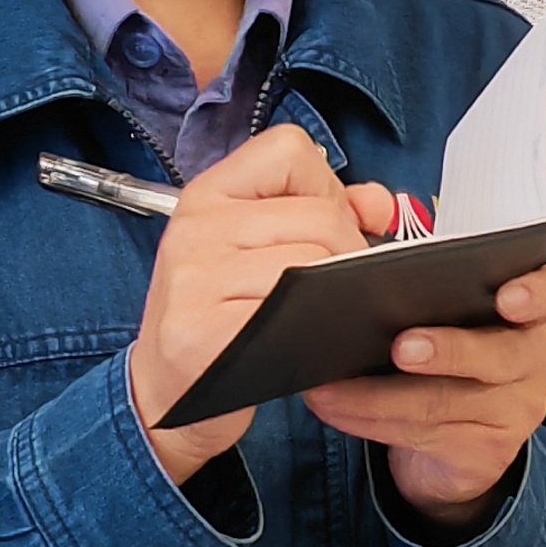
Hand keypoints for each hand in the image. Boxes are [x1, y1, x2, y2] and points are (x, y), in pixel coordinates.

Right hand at [127, 128, 395, 483]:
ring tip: (316, 317)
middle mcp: (195, 228)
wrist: (166, 395)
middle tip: (334, 288)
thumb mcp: (257, 253)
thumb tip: (379, 205)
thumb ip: (322, 214)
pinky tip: (303, 343)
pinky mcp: (203, 331)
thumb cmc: (220, 320)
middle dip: (348, 252)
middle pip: (318, 214)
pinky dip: (316, 329)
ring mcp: (194, 279)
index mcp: (208, 196)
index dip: (326, 185)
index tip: (328, 223)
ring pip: (312, 262)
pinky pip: (291, 313)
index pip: (287, 150)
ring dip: (335, 295)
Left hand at [304, 263, 545, 520]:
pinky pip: (423, 435)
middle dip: (449, 350)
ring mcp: (515, 414)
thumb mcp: (449, 320)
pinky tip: (334, 409)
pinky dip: (369, 420)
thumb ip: (425, 288)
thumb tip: (361, 253)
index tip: (507, 296)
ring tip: (328, 386)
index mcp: (529, 316)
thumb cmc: (445, 359)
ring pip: (445, 401)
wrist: (454, 447)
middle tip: (401, 347)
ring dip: (376, 395)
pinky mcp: (485, 454)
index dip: (537, 293)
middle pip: (501, 354)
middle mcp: (533, 363)